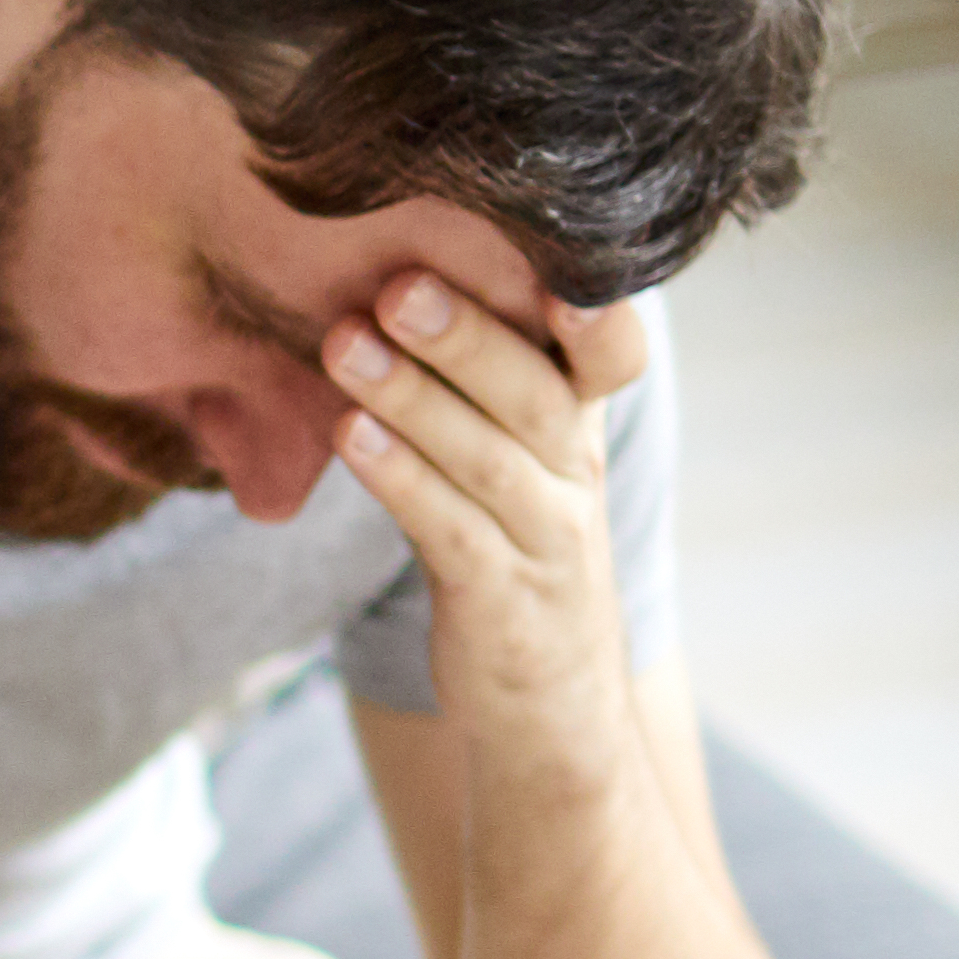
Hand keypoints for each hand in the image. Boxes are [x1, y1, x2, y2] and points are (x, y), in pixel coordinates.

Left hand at [325, 276, 649, 766]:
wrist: (552, 706)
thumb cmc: (516, 553)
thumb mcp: (520, 462)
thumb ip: (484, 383)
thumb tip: (396, 278)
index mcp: (578, 428)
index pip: (613, 358)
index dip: (598, 312)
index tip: (559, 252)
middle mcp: (574, 476)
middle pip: (533, 394)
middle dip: (467, 334)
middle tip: (397, 284)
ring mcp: (545, 543)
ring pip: (486, 460)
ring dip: (413, 399)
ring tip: (345, 346)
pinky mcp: (501, 602)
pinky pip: (450, 532)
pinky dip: (402, 481)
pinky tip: (351, 437)